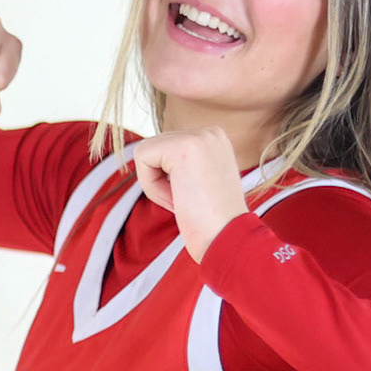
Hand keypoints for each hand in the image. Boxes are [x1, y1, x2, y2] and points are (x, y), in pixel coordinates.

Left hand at [130, 128, 248, 261]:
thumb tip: (148, 155)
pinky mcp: (185, 145)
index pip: (164, 150)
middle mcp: (211, 131)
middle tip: (188, 202)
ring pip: (145, 152)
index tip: (193, 198)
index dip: (167, 181)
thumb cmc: (211, 222)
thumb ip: (180, 165)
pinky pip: (142, 157)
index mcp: (215, 139)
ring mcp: (200, 135)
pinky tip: (177, 198)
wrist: (227, 239)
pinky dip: (151, 185)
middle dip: (160, 181)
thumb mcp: (199, 183)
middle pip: (153, 148)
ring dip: (155, 185)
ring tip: (184, 200)